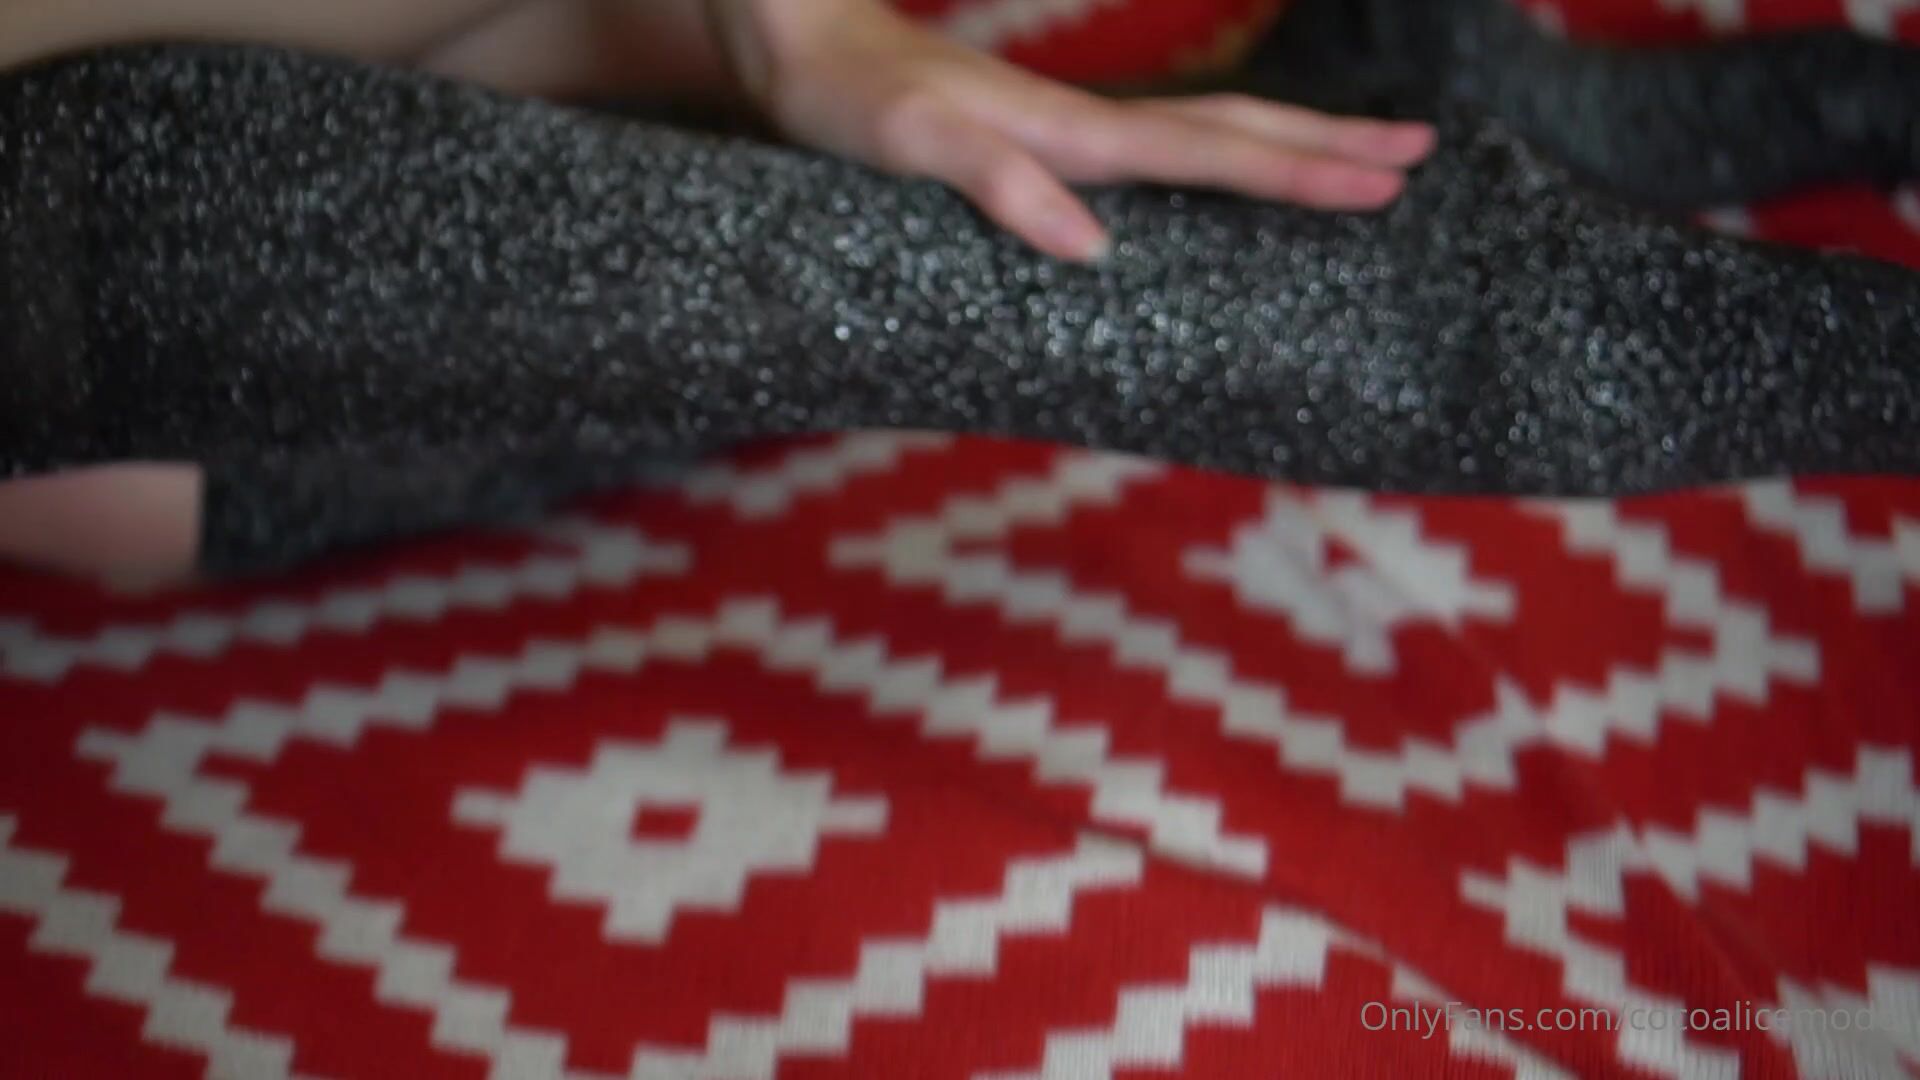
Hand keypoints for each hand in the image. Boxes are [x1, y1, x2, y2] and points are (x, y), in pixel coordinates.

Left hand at [704, 0, 1435, 260]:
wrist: (798, 44)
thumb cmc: (845, 100)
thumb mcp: (906, 147)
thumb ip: (994, 185)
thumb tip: (1095, 246)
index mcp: (1067, 132)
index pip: (1208, 152)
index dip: (1297, 169)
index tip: (1384, 180)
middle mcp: (1083, 126)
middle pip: (1232, 126)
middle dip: (1328, 144)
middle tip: (1421, 154)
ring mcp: (1069, 130)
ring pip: (1205, 129)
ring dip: (1289, 142)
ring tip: (1364, 156)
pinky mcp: (1045, 141)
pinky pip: (1160, 151)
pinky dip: (1221, 156)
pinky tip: (1232, 173)